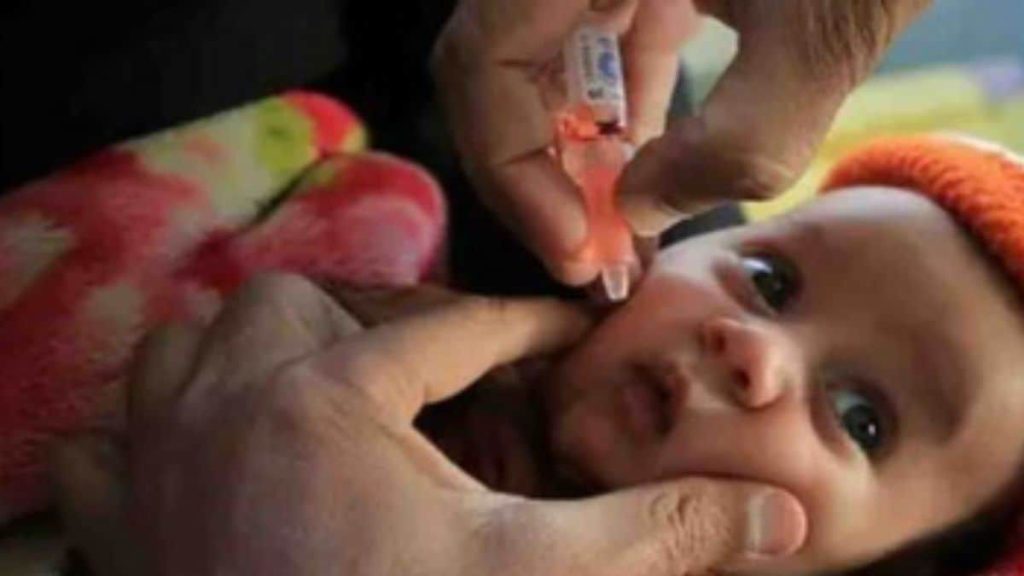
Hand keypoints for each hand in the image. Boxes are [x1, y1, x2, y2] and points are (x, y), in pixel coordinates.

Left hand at [54, 274, 805, 575]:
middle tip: (440, 363)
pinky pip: (106, 441)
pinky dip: (148, 429)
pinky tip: (205, 453)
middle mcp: (228, 407)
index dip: (523, 324)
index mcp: (330, 399)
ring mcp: (158, 463)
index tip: (567, 328)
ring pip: (187, 348)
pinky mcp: (123, 526)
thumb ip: (655, 535)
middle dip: (374, 319)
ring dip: (255, 349)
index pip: (452, 330)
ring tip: (328, 382)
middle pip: (294, 306)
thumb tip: (777, 515)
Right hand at [433, 0, 931, 280]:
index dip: (509, 165)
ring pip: (538, 63)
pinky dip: (610, 118)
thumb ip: (735, 140)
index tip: (573, 248)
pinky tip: (639, 175)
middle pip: (498, 66)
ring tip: (612, 232)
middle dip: (534, 171)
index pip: (485, 56)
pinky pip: (595, 48)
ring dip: (570, 152)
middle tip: (585, 255)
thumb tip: (639, 214)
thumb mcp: (823, 36)